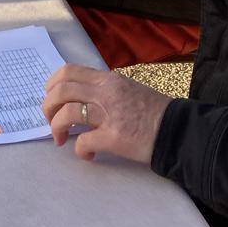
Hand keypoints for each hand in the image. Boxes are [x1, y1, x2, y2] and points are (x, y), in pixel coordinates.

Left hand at [42, 64, 172, 164]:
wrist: (179, 130)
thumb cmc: (155, 112)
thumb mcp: (129, 89)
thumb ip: (105, 89)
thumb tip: (81, 98)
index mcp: (108, 79)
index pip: (68, 71)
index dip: (52, 86)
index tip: (52, 100)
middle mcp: (106, 92)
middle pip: (61, 91)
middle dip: (48, 108)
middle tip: (51, 122)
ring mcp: (109, 114)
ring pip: (67, 113)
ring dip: (57, 128)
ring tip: (60, 140)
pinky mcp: (114, 137)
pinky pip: (83, 142)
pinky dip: (79, 151)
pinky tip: (88, 155)